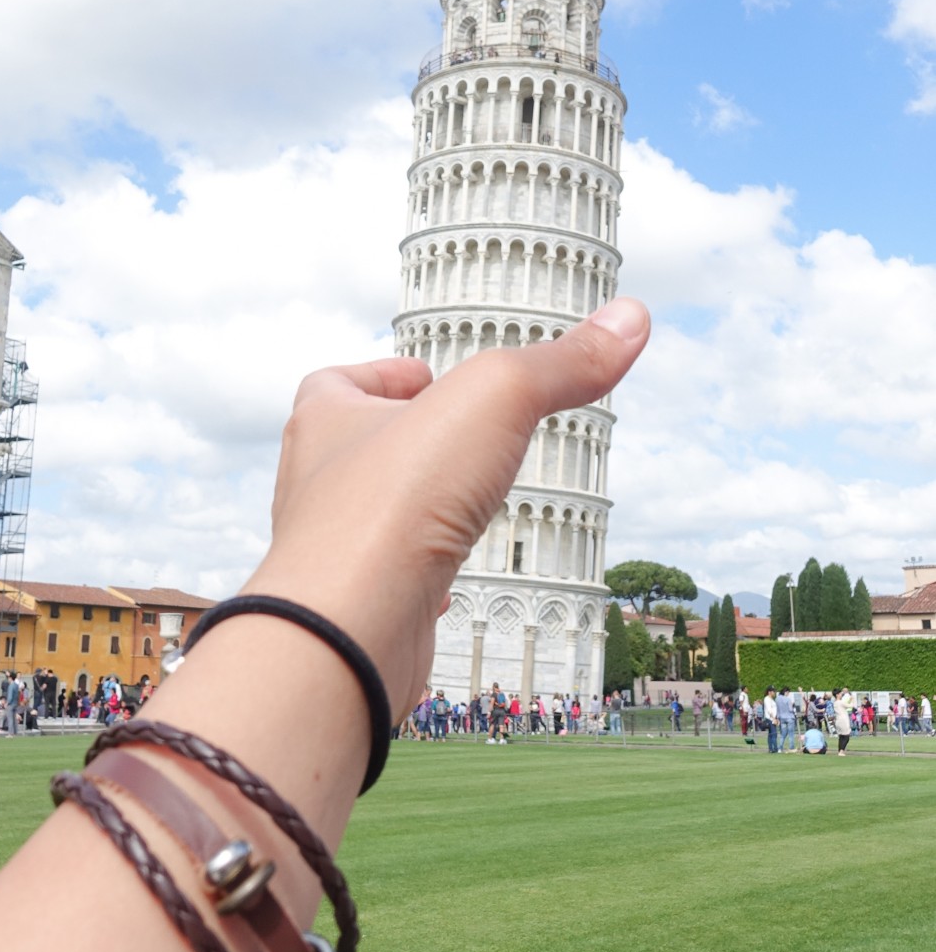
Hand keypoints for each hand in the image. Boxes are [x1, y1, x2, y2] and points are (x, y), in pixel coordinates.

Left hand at [242, 298, 649, 716]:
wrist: (346, 632)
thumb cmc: (395, 503)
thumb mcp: (496, 399)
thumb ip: (562, 362)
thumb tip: (631, 318)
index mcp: (325, 424)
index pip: (335, 383)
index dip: (378, 375)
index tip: (423, 376)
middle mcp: (318, 489)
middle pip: (353, 454)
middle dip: (401, 443)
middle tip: (456, 440)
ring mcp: (335, 558)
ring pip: (370, 526)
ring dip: (409, 513)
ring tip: (461, 506)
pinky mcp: (358, 616)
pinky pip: (386, 593)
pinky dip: (416, 586)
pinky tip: (449, 590)